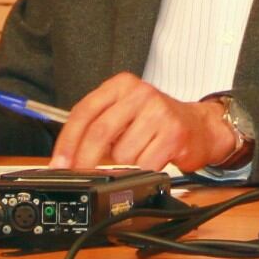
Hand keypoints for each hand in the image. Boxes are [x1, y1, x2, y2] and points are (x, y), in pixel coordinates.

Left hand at [50, 72, 230, 171]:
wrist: (200, 126)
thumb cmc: (156, 121)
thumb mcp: (124, 113)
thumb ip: (98, 125)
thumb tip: (68, 156)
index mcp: (122, 85)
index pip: (85, 111)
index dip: (68, 140)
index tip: (59, 162)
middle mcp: (141, 93)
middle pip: (100, 131)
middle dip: (85, 159)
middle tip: (79, 173)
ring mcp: (159, 111)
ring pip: (123, 153)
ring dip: (124, 164)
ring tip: (139, 153)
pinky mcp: (174, 133)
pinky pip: (144, 164)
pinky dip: (143, 170)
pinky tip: (152, 158)